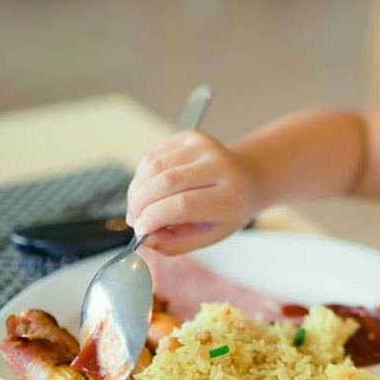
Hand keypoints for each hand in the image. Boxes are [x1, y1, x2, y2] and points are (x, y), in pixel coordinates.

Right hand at [126, 130, 259, 254]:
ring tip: (138, 206)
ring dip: (137, 190)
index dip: (154, 217)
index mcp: (230, 197)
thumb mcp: (207, 236)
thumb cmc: (225, 212)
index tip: (140, 230)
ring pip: (155, 166)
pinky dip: (142, 175)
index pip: (184, 204)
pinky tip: (148, 189)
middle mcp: (220, 167)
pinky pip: (153, 155)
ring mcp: (205, 147)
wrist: (246, 180)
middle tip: (133, 219)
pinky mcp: (190, 136)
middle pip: (166, 182)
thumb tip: (144, 238)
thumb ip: (174, 243)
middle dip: (140, 203)